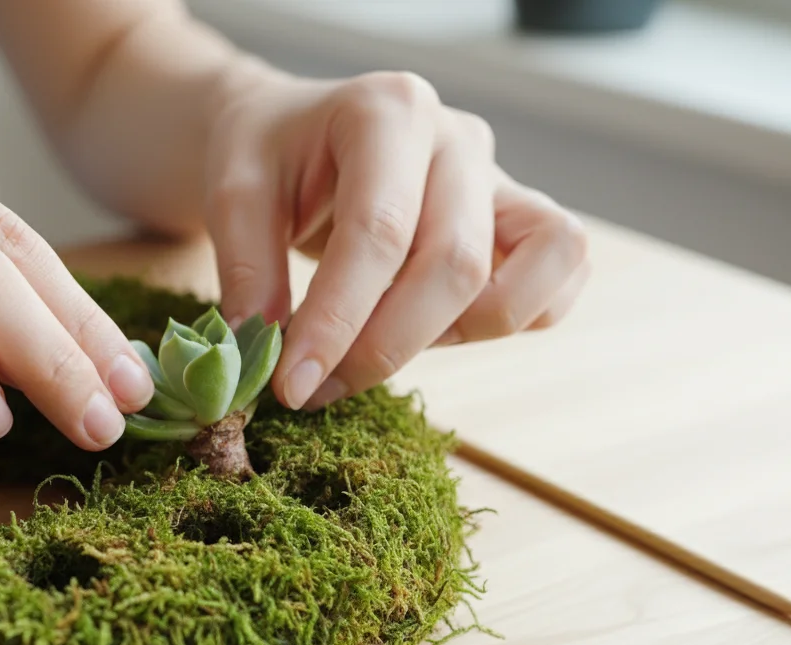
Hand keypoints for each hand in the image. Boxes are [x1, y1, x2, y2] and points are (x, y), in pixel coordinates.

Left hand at [203, 70, 590, 409]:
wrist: (295, 133)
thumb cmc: (268, 156)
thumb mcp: (232, 192)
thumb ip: (247, 268)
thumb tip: (263, 350)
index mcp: (388, 111)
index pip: (379, 231)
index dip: (338, 320)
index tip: (293, 384)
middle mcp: (458, 139)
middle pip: (457, 264)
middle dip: (384, 346)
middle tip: (317, 387)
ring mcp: (500, 180)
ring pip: (536, 274)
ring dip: (454, 337)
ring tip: (373, 347)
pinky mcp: (521, 222)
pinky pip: (558, 284)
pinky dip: (508, 323)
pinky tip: (427, 331)